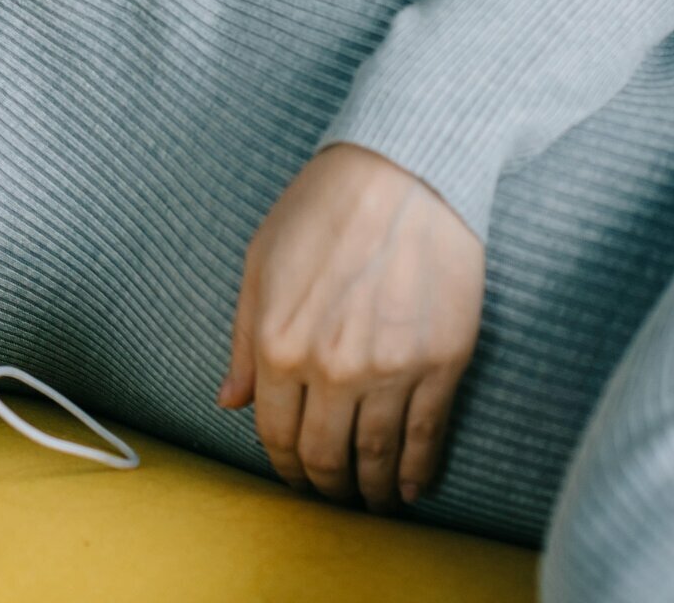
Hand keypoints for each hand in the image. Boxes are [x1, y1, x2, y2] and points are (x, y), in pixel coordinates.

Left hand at [216, 141, 484, 514]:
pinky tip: (410, 487)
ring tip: (368, 501)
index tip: (292, 477)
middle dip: (324, 484)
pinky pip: (427, 435)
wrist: (402, 172)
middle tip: (330, 494)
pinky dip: (417, 471)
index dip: (282, 465)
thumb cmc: (322, 208)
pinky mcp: (442, 362)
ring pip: (378, 455)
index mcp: (280, 345)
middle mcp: (333, 368)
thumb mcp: (260, 265)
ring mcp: (391, 369)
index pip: (276, 433)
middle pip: (325, 454)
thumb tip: (230, 401)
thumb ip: (245, 341)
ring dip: (370, 488)